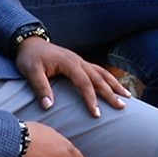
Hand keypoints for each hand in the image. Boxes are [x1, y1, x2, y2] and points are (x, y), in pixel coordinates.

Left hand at [15, 37, 129, 115]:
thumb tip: (48, 106)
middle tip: (122, 107)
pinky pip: (98, 70)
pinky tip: (115, 87)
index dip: (91, 98)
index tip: (97, 114)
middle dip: (111, 93)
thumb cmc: (30, 58)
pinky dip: (108, 79)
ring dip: (115, 85)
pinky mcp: (80, 63)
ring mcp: (80, 61)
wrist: (30, 42)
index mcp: (69, 63)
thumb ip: (40, 87)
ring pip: (102, 73)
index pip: (84, 82)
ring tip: (127, 97)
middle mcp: (78, 61)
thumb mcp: (31, 71)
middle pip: (99, 78)